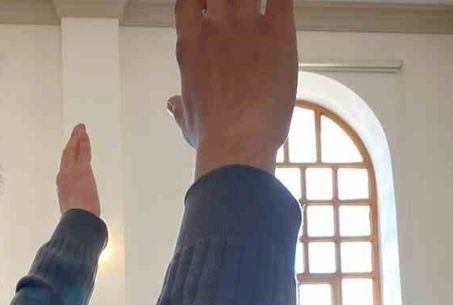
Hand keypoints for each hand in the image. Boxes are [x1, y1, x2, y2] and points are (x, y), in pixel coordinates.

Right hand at [57, 124, 100, 216]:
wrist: (78, 221)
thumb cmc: (77, 220)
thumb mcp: (74, 211)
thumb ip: (76, 205)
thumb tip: (82, 209)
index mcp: (62, 186)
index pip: (65, 167)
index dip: (68, 156)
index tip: (71, 148)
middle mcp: (64, 176)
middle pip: (67, 155)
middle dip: (71, 143)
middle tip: (75, 133)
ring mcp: (72, 172)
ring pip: (74, 150)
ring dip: (77, 138)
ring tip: (80, 129)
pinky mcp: (82, 170)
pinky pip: (83, 152)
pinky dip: (84, 142)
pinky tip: (84, 134)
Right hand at [169, 0, 296, 177]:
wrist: (238, 143)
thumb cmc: (212, 134)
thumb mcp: (187, 120)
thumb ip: (180, 106)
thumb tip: (171, 105)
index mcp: (191, 43)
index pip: (190, 1)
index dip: (200, 0)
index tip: (208, 6)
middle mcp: (216, 27)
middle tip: (237, 10)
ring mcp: (246, 26)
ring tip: (256, 6)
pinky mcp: (278, 33)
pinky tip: (281, 3)